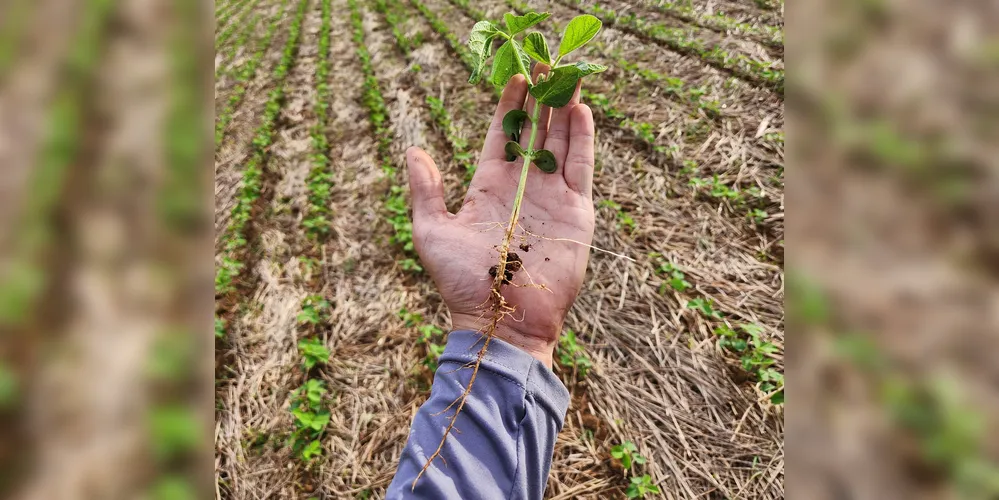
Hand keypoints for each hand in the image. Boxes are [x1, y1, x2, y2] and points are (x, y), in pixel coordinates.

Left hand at [405, 71, 595, 366]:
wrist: (502, 320)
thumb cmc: (461, 281)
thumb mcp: (431, 231)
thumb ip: (425, 190)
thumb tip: (413, 150)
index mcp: (489, 186)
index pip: (502, 135)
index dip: (509, 106)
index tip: (515, 77)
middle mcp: (523, 187)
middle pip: (536, 131)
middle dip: (541, 98)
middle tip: (546, 64)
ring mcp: (551, 198)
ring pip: (562, 142)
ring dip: (564, 110)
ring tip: (567, 77)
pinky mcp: (576, 212)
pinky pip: (581, 168)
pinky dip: (583, 139)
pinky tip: (581, 110)